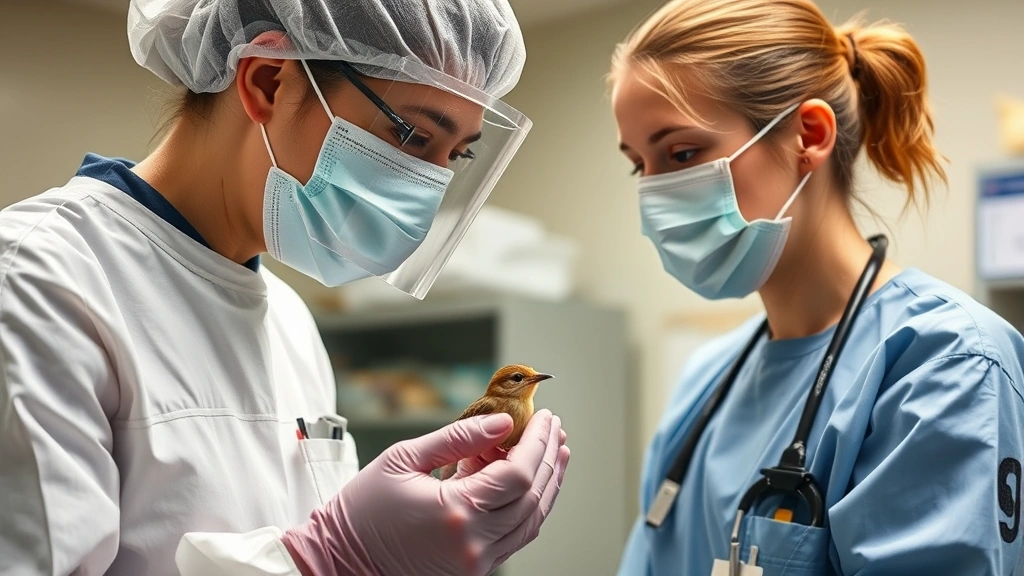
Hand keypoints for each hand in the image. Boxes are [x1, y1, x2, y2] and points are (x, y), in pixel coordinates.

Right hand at [282, 409, 569, 575]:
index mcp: (456, 513)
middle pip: (533, 498)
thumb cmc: (362, 510)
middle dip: (548, 458)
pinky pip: (514, 536)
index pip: (518, 474)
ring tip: (554, 450)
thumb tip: (502, 422)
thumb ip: (457, 438)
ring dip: (547, 483)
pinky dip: (528, 505)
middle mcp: (473, 544)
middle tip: (554, 427)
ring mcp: (475, 562)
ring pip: (531, 520)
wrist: (337, 560)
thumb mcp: (403, 459)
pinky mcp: (472, 570)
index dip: (537, 443)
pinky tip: (530, 479)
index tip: (545, 416)